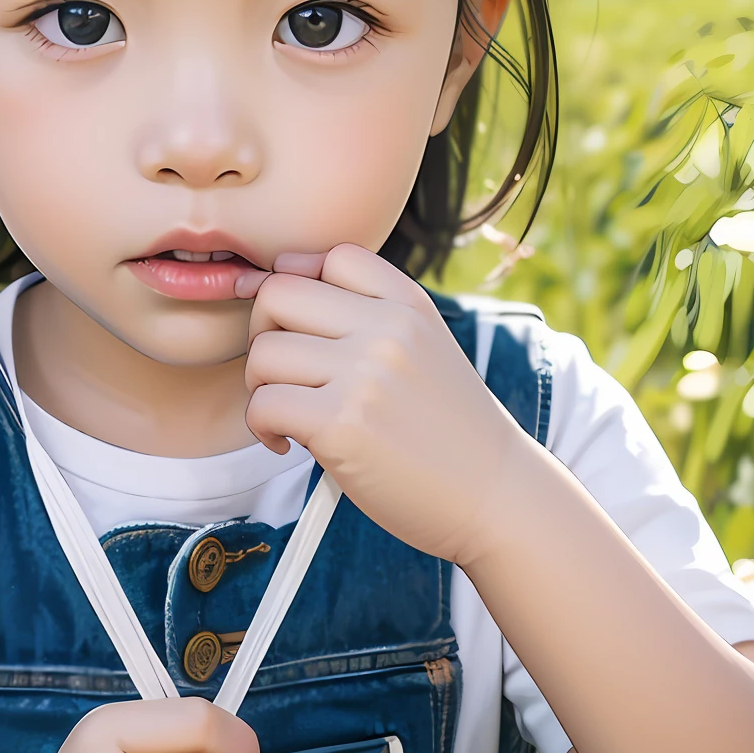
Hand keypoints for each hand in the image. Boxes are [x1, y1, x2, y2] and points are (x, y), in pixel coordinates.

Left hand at [236, 243, 530, 567]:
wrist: (493, 496)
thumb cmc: (446, 428)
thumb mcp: (424, 346)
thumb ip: (368, 311)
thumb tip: (280, 271)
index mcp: (408, 304)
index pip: (331, 256)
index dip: (299, 285)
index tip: (298, 327)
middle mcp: (388, 329)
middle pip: (278, 293)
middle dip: (263, 333)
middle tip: (281, 373)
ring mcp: (365, 375)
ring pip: (263, 353)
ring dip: (260, 386)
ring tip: (288, 414)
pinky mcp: (343, 425)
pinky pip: (264, 404)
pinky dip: (261, 427)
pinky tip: (285, 443)